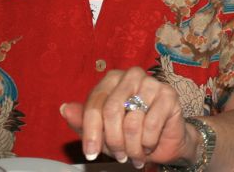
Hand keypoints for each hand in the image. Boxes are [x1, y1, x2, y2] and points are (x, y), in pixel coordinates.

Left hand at [59, 67, 191, 168]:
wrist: (163, 142)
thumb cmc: (129, 133)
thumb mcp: (102, 131)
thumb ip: (83, 120)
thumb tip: (65, 108)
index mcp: (112, 79)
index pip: (95, 104)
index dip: (91, 132)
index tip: (90, 153)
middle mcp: (131, 75)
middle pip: (111, 111)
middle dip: (113, 141)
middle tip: (119, 157)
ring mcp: (152, 83)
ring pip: (132, 122)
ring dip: (132, 147)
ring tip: (134, 154)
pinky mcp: (168, 95)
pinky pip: (151, 125)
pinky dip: (148, 143)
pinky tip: (149, 146)